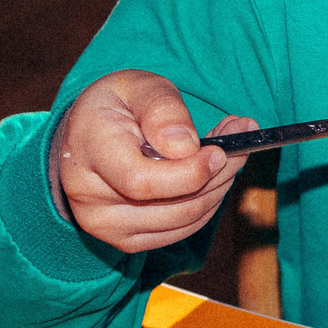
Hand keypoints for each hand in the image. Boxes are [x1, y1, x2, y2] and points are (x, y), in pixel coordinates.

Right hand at [52, 71, 257, 251]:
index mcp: (89, 153)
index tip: (219, 152)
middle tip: (241, 138)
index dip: (188, 173)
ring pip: (183, 220)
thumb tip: (188, 147)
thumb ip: (162, 110)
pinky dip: (206, 203)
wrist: (86, 136)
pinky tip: (212, 174)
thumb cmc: (114, 106)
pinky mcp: (127, 241)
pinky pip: (182, 230)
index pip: (141, 181)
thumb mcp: (136, 86)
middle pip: (170, 205)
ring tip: (232, 152)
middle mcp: (90, 199)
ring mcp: (107, 227)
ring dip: (218, 187)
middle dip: (217, 175)